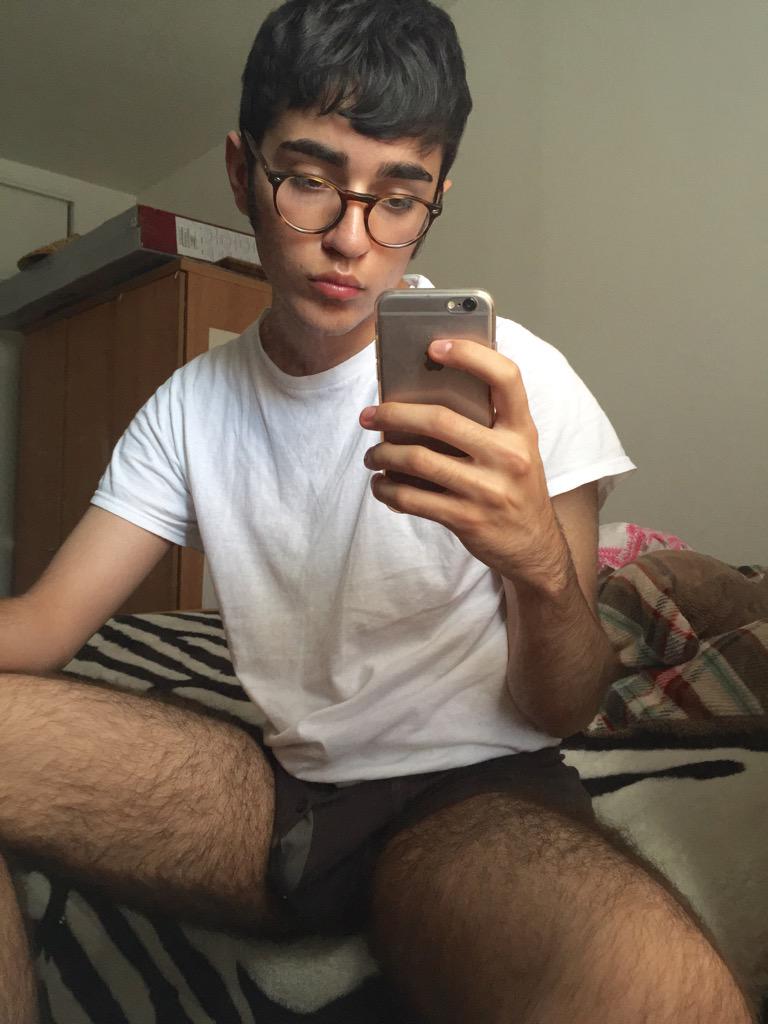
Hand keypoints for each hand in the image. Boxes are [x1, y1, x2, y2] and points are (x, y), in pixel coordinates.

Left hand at [359, 338, 568, 589]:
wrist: (535, 548)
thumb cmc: (515, 488)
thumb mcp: (517, 450)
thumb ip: (485, 424)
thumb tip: (420, 397)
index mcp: (523, 430)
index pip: (505, 377)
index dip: (470, 355)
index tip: (434, 346)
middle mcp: (509, 456)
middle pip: (440, 420)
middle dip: (393, 413)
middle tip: (369, 414)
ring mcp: (488, 490)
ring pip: (418, 460)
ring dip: (383, 454)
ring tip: (372, 454)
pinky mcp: (467, 519)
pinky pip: (413, 499)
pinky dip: (388, 489)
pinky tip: (381, 484)